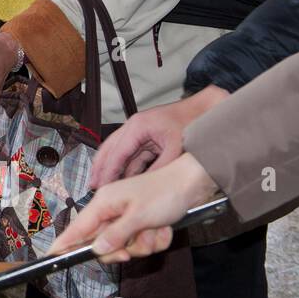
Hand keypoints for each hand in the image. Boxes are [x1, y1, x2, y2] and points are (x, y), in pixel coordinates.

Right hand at [48, 152, 219, 262]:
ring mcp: (126, 216)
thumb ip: (115, 235)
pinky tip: (164, 228)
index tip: (51, 257)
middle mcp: (112, 209)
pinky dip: (155, 239)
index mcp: (104, 203)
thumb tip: (96, 249)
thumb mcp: (139, 217)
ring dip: (144, 243)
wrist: (193, 184)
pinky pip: (142, 241)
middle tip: (132, 249)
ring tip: (157, 230)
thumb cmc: (164, 194)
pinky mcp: (141, 221)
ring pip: (126, 244)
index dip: (64, 243)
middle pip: (103, 242)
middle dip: (122, 248)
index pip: (78, 227)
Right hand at [89, 85, 229, 188]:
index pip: (117, 152)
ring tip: (103, 185)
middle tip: (92, 185)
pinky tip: (123, 179)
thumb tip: (146, 187)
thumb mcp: (177, 148)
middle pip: (110, 149)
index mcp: (138, 126)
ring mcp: (140, 133)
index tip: (101, 185)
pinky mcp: (147, 139)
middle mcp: (134, 128)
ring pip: (120, 153)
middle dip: (101, 168)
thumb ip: (160, 168)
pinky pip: (132, 155)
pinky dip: (126, 167)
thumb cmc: (192, 123)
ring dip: (112, 168)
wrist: (207, 110)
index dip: (108, 170)